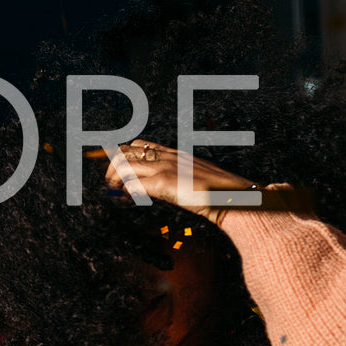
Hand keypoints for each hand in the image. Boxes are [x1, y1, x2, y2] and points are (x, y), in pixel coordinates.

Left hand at [103, 139, 257, 224]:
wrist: (235, 198)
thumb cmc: (220, 193)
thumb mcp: (195, 179)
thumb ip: (177, 179)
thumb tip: (159, 188)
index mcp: (175, 154)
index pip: (139, 145)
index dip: (123, 155)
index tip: (117, 169)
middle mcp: (167, 157)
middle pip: (125, 151)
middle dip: (112, 166)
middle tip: (110, 183)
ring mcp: (165, 168)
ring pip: (123, 165)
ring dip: (113, 179)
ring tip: (113, 191)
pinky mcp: (163, 183)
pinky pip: (133, 184)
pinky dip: (125, 192)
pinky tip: (126, 199)